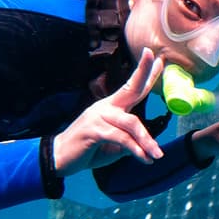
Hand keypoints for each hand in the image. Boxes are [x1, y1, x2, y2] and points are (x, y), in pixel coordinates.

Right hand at [52, 48, 164, 175]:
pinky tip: (145, 159)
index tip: (158, 59)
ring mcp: (99, 117)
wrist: (59, 158)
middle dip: (144, 73)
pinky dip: (136, 150)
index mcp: (111, 107)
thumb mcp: (115, 145)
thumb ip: (130, 140)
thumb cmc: (88, 149)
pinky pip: (121, 138)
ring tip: (157, 154)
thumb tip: (146, 145)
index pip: (132, 88)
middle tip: (159, 60)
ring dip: (147, 141)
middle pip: (130, 89)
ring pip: (131, 123)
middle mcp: (106, 107)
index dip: (145, 74)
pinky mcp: (94, 131)